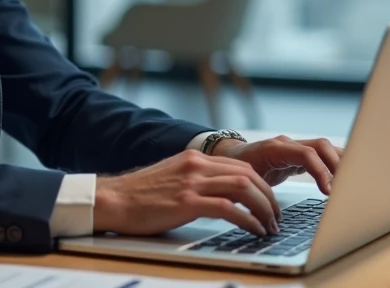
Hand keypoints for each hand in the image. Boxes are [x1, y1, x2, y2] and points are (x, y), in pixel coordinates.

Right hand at [94, 149, 281, 236]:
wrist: (112, 199)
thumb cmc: (139, 195)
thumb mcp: (172, 178)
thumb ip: (196, 181)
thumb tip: (221, 198)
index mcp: (194, 158)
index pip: (240, 167)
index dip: (261, 185)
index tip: (269, 203)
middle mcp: (196, 165)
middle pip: (248, 175)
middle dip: (269, 197)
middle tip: (276, 217)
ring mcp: (192, 182)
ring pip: (244, 188)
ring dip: (264, 209)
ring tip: (270, 226)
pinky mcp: (186, 202)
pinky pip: (228, 209)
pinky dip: (248, 220)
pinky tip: (255, 231)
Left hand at [210, 136, 343, 193]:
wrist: (231, 156)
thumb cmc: (237, 169)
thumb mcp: (246, 182)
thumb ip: (259, 196)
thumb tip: (271, 218)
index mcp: (275, 149)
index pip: (306, 154)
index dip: (321, 171)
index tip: (329, 191)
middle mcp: (288, 144)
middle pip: (322, 146)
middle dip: (338, 165)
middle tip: (348, 188)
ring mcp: (296, 147)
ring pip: (325, 149)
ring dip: (340, 164)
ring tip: (350, 185)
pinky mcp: (300, 155)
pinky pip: (322, 156)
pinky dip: (334, 166)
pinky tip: (342, 181)